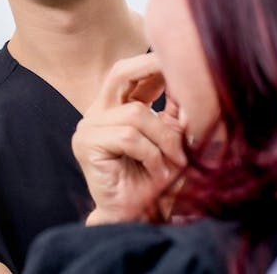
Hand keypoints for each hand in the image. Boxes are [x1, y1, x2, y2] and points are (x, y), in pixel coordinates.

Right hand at [73, 54, 184, 224]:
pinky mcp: (86, 143)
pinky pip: (128, 137)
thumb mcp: (171, 141)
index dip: (153, 64)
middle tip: (173, 65)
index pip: (132, 74)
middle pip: (120, 73)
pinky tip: (155, 170)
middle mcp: (99, 112)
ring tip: (174, 162)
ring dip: (163, 139)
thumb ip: (175, 113)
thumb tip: (190, 81)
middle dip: (148, 66)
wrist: (135, 217)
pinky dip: (150, 154)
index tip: (178, 58)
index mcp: (117, 107)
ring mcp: (89, 126)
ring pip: (135, 114)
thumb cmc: (155, 182)